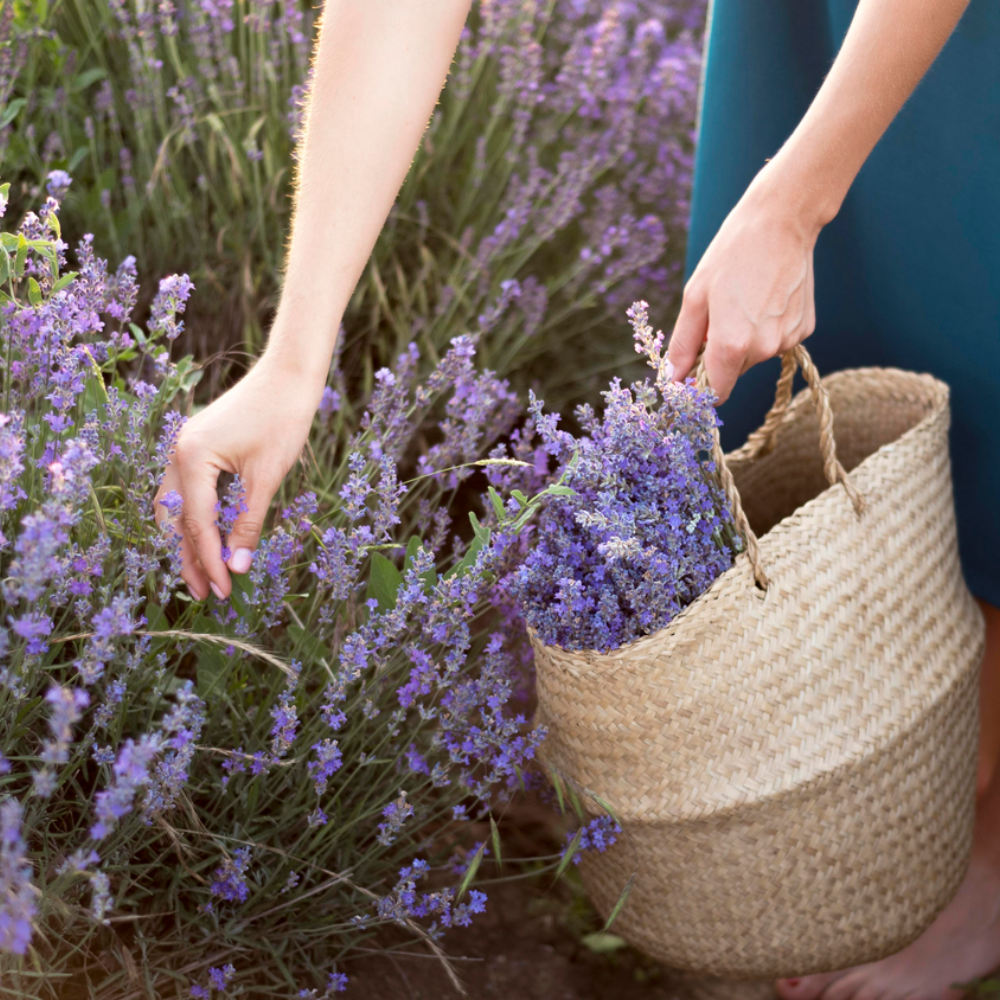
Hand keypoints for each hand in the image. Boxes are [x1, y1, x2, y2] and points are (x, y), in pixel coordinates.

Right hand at [153, 353, 321, 601]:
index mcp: (192, 458)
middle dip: (190, 558)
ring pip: (176, 506)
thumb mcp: (268, 477)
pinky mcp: (196, 445)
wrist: (289, 375)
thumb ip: (249, 523)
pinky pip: (186, 489)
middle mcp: (178, 451)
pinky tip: (209, 537)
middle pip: (176, 519)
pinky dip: (195, 516)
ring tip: (203, 573)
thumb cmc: (283, 419)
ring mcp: (183, 446)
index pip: (197, 524)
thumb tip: (236, 567)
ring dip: (188, 540)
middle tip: (206, 593)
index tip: (223, 591)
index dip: (210, 562)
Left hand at [668, 164, 823, 402]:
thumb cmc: (732, 254)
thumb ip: (683, 345)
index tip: (689, 374)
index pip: (714, 394)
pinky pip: (774, 341)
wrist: (782, 221)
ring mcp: (788, 340)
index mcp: (733, 345)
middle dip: (717, 357)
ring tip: (741, 302)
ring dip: (741, 342)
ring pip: (753, 357)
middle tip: (714, 319)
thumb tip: (674, 379)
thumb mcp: (695, 298)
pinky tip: (763, 299)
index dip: (699, 390)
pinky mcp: (804, 330)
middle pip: (731, 373)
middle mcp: (764, 349)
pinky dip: (763, 329)